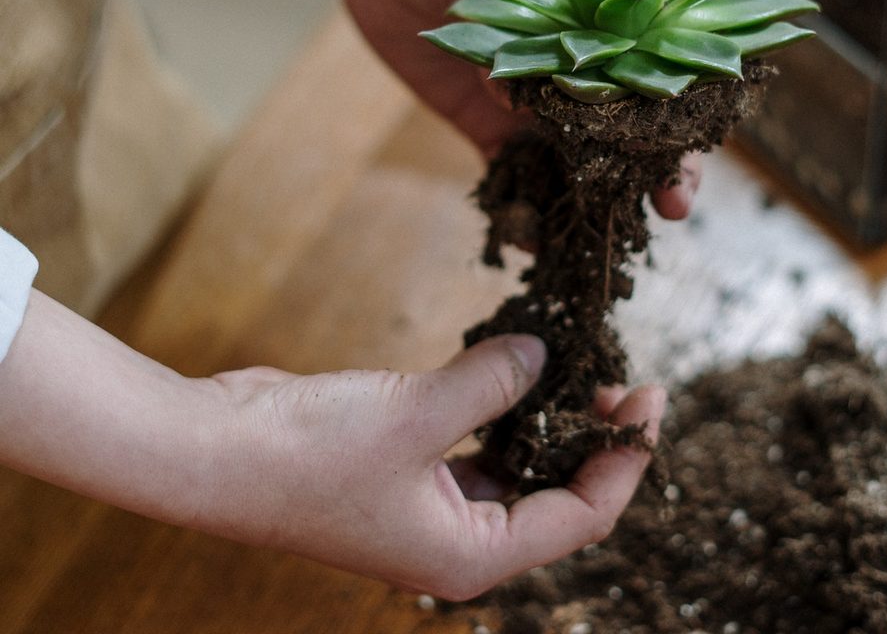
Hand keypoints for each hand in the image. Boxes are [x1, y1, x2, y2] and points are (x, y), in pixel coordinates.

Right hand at [210, 335, 664, 598]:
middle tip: (615, 376)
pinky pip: (473, 439)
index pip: (580, 518)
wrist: (215, 449)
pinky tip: (511, 366)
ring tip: (573, 365)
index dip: (624, 460)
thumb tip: (542, 353)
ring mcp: (428, 503)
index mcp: (468, 555)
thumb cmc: (309, 453)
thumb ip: (490, 382)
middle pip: (553, 494)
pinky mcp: (405, 466)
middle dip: (589, 438)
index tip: (649, 400)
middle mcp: (455, 540)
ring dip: (544, 419)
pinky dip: (497, 406)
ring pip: (513, 464)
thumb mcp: (417, 415)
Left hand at [222, 0, 701, 216]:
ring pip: (574, 160)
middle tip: (666, 216)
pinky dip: (519, 205)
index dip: (676, 127)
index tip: (685, 166)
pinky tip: (528, 239)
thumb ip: (522, 28)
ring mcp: (530, 99)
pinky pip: (509, 170)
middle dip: (648, 173)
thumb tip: (522, 90)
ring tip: (594, 243)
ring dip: (589, 200)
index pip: (655, 79)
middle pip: (626, 129)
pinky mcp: (484, 120)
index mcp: (597, 22)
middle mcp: (575, 67)